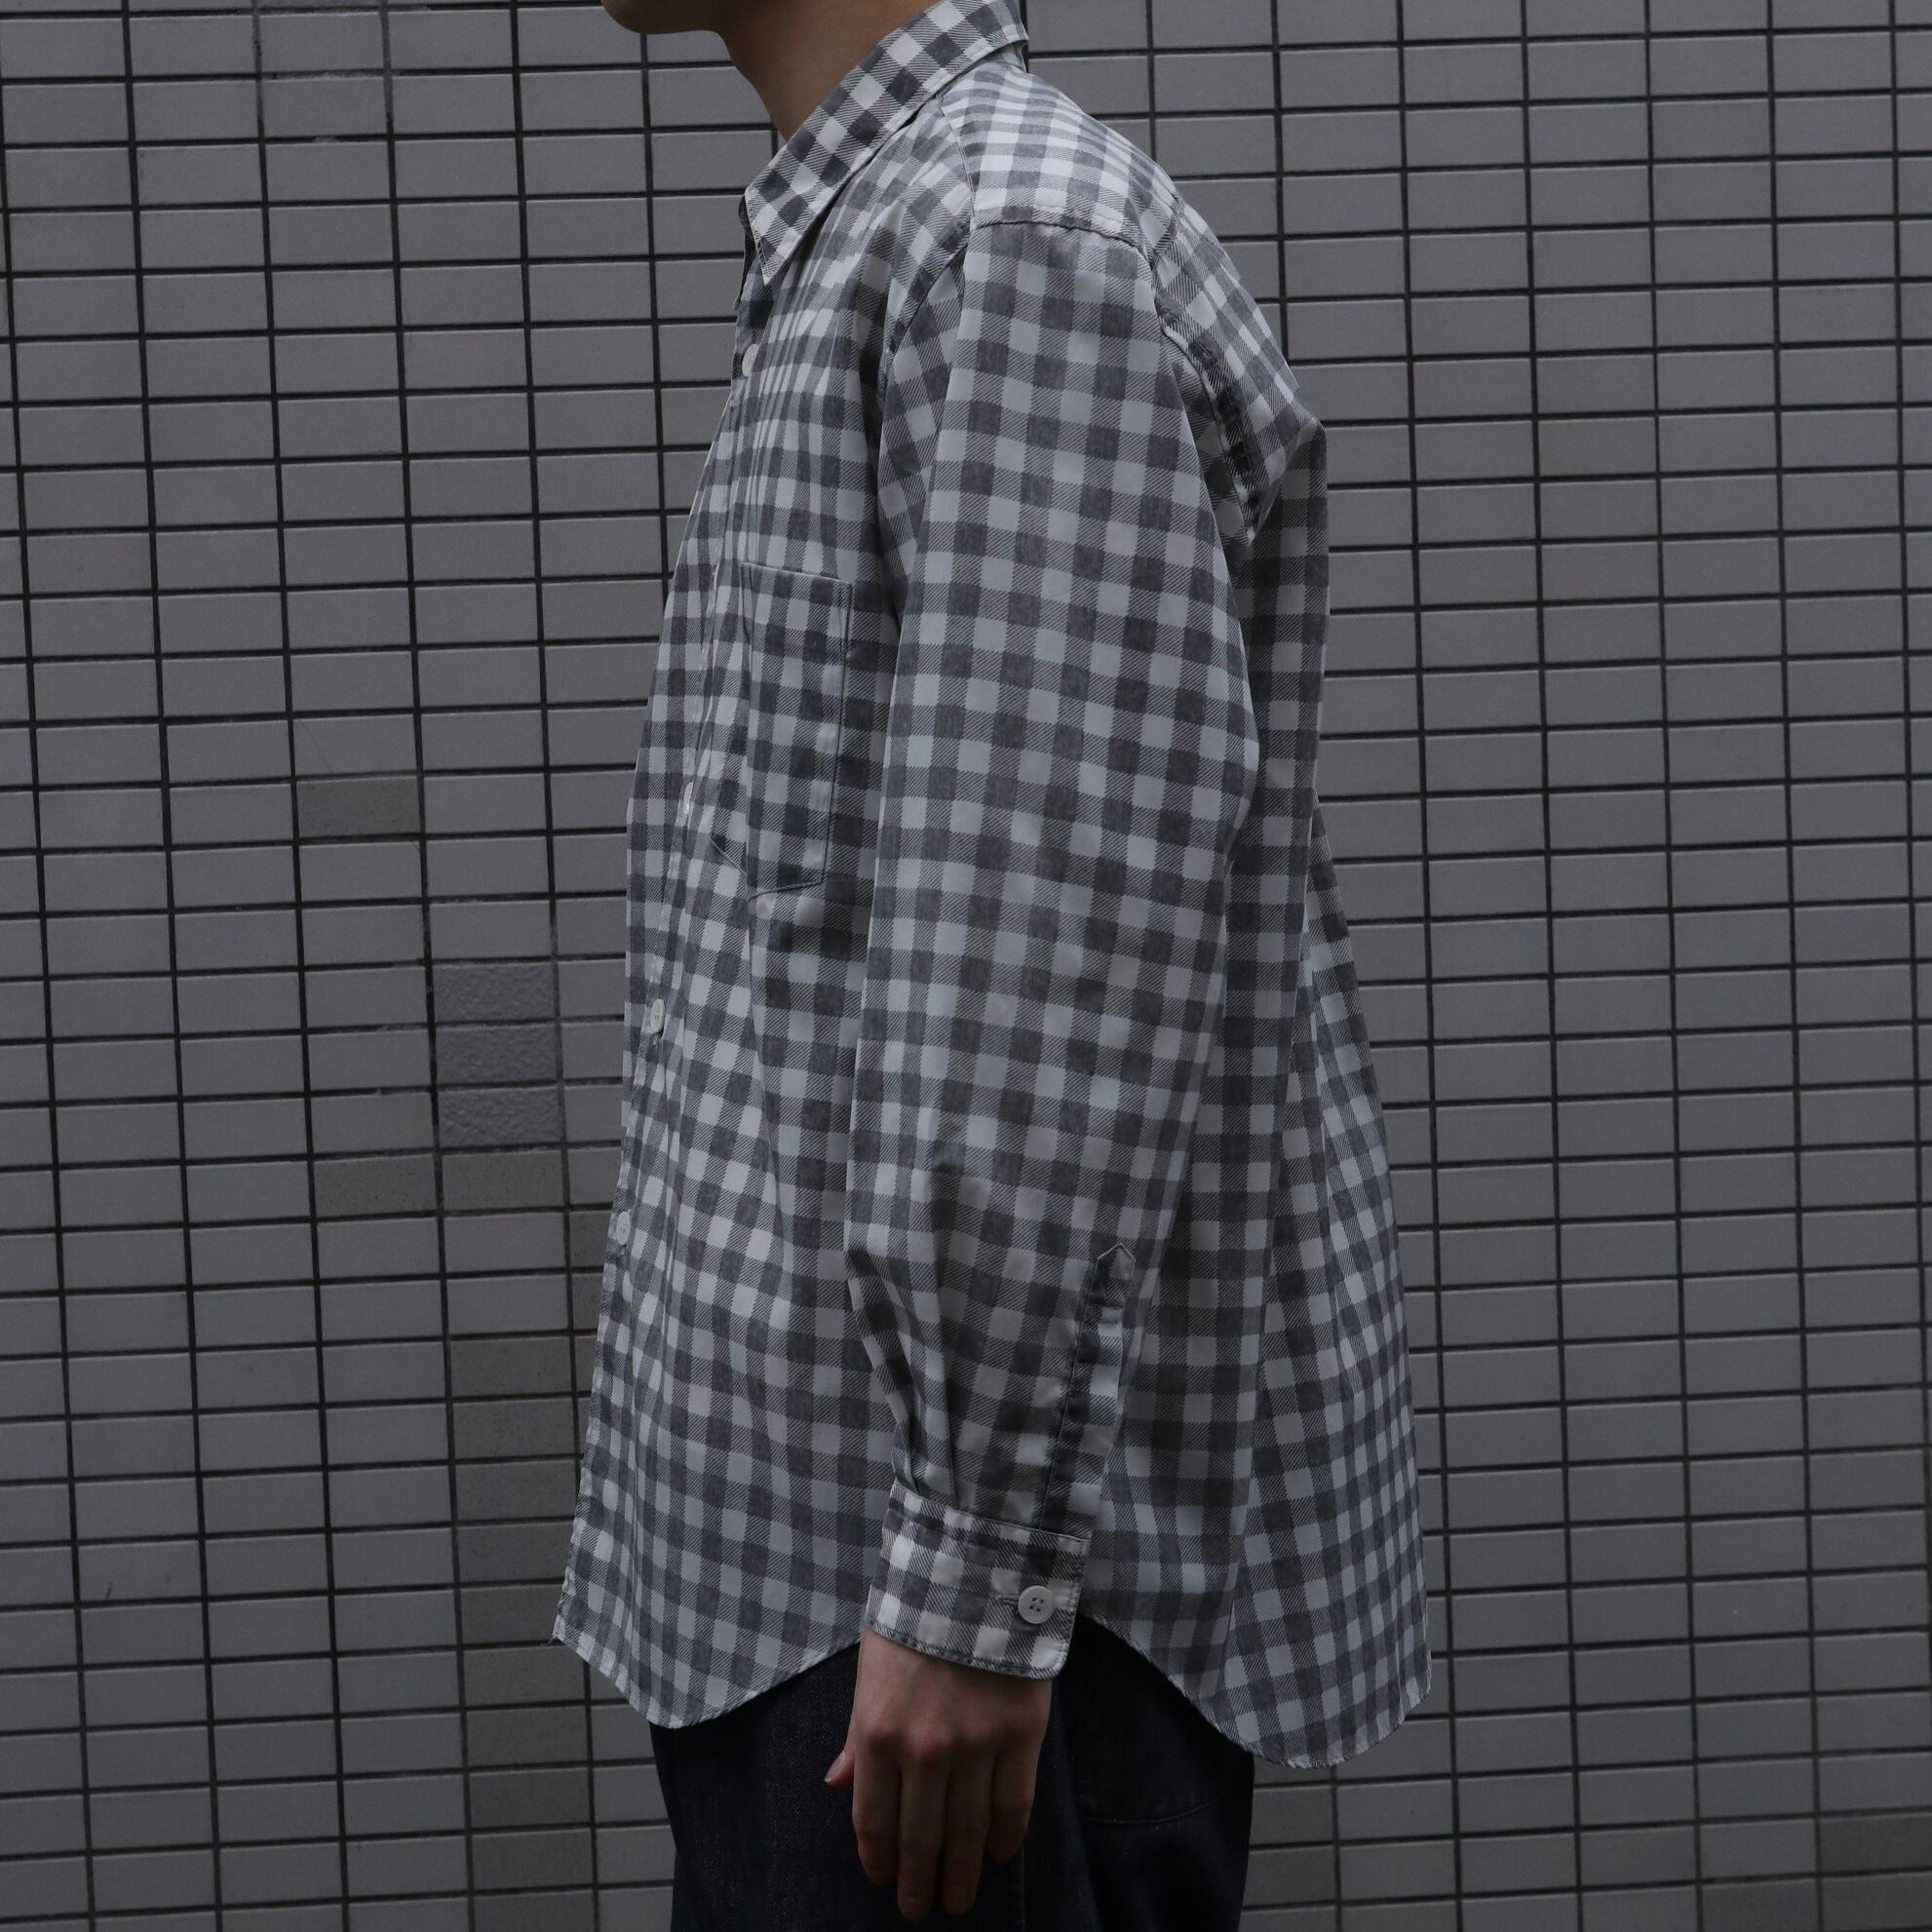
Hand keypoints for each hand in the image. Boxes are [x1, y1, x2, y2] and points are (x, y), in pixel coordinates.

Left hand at [823, 1624, 1051, 1919]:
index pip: (873, 1819)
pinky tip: (1001, 1855)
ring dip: (963, 1873)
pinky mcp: (1020, 1734)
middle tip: (920, 1908)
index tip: (881, 1879)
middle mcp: (924, 1749)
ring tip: (960, 1900)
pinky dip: (1007, 1837)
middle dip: (918, 1880)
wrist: (971, 1574)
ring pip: (968, 1830)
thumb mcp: (869, 1668)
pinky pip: (1014, 1803)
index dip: (877, 1858)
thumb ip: (855, 1733)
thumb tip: (836, 1784)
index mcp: (877, 1732)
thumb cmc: (913, 1617)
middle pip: (921, 1837)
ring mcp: (975, 1745)